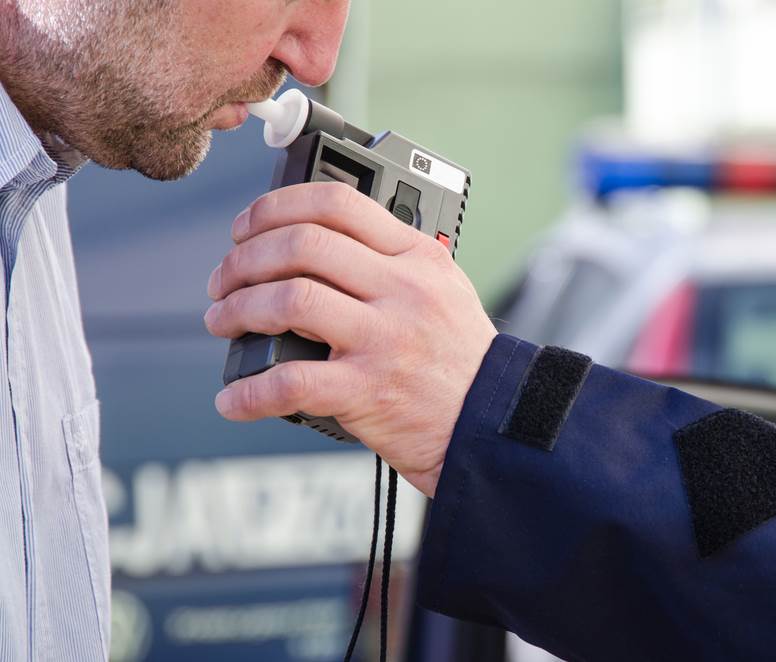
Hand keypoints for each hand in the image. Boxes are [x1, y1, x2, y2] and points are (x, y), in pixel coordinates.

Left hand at [204, 182, 497, 496]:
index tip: (247, 227)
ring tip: (224, 320)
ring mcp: (385, 339)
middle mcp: (402, 290)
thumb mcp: (441, 288)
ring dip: (238, 309)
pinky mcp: (368, 391)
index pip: (338, 204)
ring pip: (289, 301)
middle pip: (302, 246)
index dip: (276, 207)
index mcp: (417, 257)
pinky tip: (234, 398)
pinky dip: (249, 391)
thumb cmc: (459, 358)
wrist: (491, 421)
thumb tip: (312, 242)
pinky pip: (290, 382)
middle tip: (225, 278)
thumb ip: (390, 261)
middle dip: (244, 258)